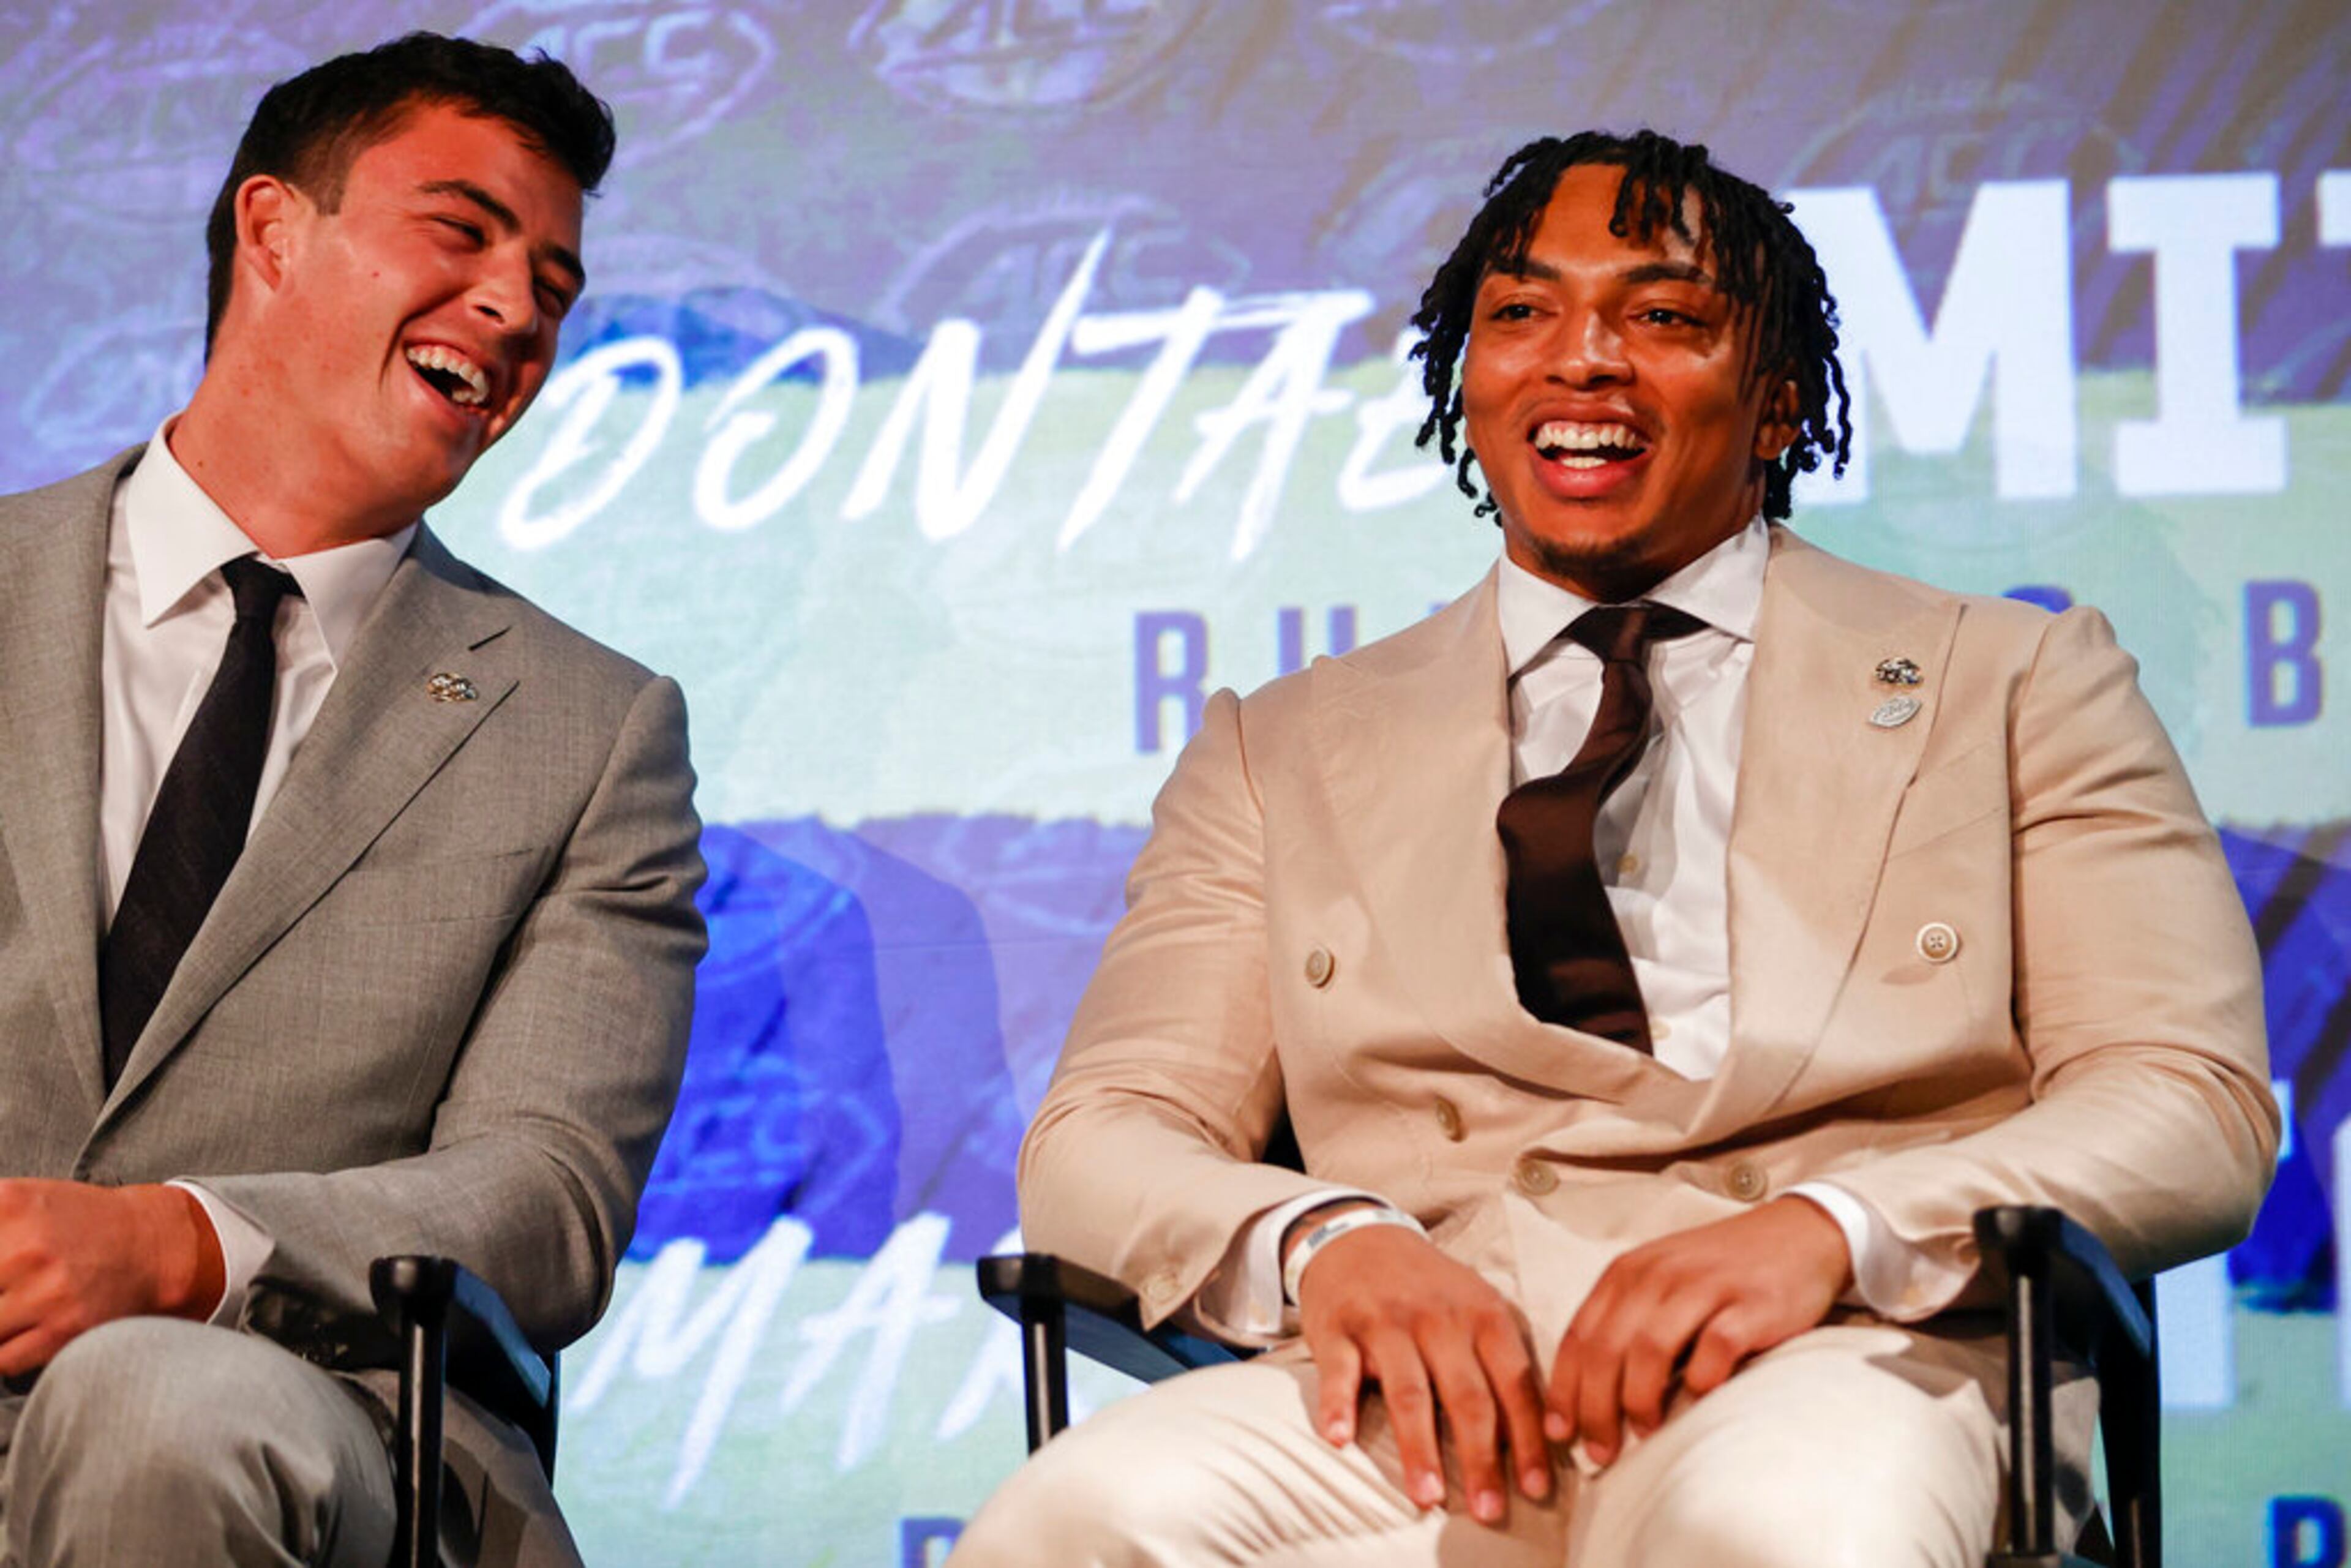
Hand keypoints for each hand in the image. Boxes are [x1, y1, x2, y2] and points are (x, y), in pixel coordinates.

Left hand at [0, 1180, 226, 1374]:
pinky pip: (0, 1360)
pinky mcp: (62, 1331)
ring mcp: (44, 1293)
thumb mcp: (17, 1200)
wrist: (152, 1246)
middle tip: (1, 1295)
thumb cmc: (76, 1223)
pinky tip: (14, 1333)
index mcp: (9, 1206)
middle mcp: (25, 1249)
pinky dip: (1, 1351)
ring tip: (10, 1312)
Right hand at [1293, 1214, 1551, 1523]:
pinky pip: (1339, 1372)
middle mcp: (1439, 1318)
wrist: (1358, 1237)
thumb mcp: (1477, 1306)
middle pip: (1466, 1397)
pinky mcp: (1339, 1327)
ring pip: (1408, 1392)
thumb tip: (1542, 1434)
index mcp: (1483, 1315)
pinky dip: (1337, 1405)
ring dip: (1419, 1448)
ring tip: (1427, 1496)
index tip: (1536, 1489)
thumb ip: (1504, 1362)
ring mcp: (1387, 1322)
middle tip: (1489, 1511)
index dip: (1528, 1440)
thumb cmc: (1429, 1289)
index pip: (1515, 1384)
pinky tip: (1340, 1439)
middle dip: (1481, 1459)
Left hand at [1543, 1197, 1850, 1465]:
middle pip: (1607, 1349)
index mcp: (1627, 1272)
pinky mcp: (1750, 1305)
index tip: (1558, 1432)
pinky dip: (1700, 1379)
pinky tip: (1698, 1400)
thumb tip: (1590, 1396)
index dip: (1564, 1389)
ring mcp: (1705, 1287)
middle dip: (1596, 1408)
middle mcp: (1658, 1275)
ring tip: (1644, 1432)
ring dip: (1640, 1400)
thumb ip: (1626, 1323)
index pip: (1579, 1336)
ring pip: (1650, 1349)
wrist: (1797, 1235)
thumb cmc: (1719, 1273)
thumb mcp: (1660, 1282)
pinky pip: (1715, 1348)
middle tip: (1601, 1452)